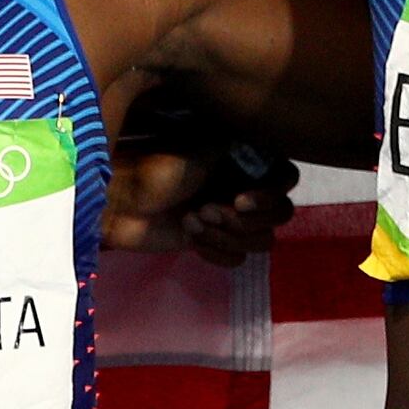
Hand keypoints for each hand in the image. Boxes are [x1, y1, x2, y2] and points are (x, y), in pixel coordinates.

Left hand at [106, 139, 300, 267]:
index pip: (287, 181)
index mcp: (247, 162)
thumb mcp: (201, 150)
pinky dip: (214, 252)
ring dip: (226, 236)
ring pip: (260, 242)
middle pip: (280, 216)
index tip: (239, 201)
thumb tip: (271, 149)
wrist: (121, 202)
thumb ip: (242, 150)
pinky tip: (188, 237)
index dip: (270, 196)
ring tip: (191, 221)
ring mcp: (231, 218)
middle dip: (243, 221)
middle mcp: (246, 188)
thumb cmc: (156, 168)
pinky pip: (238, 259)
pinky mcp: (215, 243)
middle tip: (204, 211)